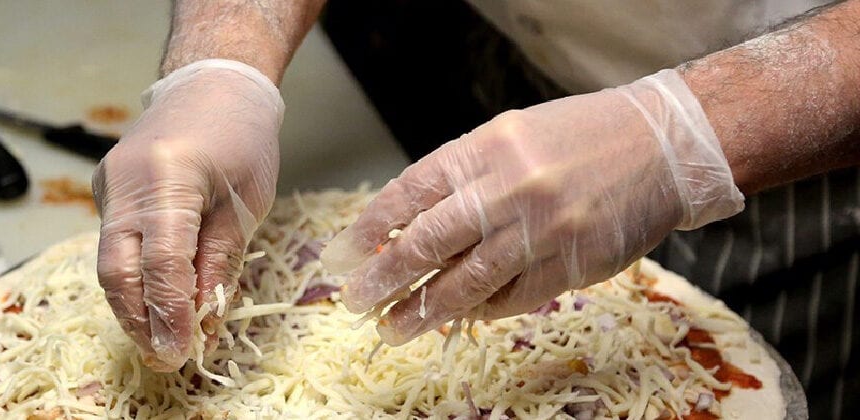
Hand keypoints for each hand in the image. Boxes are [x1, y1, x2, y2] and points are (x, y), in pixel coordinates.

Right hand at [93, 60, 282, 370]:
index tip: (180, 351)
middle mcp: (127, 181)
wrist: (212, 84)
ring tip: (160, 342)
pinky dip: (133, 277)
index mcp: (169, 176)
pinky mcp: (106, 190)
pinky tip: (155, 303)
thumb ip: (219, 260)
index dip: (169, 313)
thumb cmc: (242, 138)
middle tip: (164, 360)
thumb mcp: (247, 203)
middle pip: (118, 268)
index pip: (161, 261)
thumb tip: (203, 319)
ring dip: (133, 306)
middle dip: (139, 321)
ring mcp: (110, 184)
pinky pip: (114, 243)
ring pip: (110, 261)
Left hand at [321, 69, 743, 345]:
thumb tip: (402, 226)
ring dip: (423, 309)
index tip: (342, 255)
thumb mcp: (508, 136)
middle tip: (356, 301)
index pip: (410, 193)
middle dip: (385, 277)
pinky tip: (456, 317)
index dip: (370, 228)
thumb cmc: (576, 138)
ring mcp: (541, 230)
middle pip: (429, 242)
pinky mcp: (571, 264)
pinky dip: (479, 309)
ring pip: (467, 281)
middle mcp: (509, 188)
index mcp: (486, 149)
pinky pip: (511, 297)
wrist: (662, 146)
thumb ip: (459, 178)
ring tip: (393, 328)